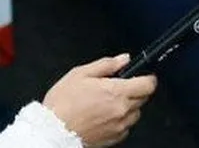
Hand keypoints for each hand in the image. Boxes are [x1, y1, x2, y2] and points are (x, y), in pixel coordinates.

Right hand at [42, 54, 157, 147]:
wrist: (49, 131)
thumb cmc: (61, 104)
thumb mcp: (80, 75)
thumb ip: (106, 64)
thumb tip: (123, 59)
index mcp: (117, 92)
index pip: (149, 84)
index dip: (148, 78)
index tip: (142, 76)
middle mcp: (122, 109)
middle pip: (144, 98)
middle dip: (135, 91)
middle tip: (118, 89)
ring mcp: (119, 125)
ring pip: (136, 113)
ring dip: (128, 107)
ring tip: (107, 104)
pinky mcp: (113, 138)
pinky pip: (125, 127)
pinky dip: (120, 121)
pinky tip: (104, 117)